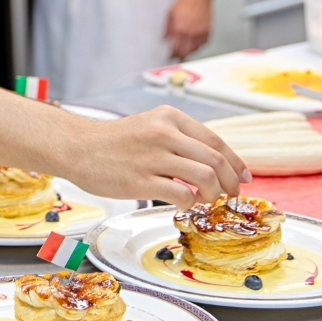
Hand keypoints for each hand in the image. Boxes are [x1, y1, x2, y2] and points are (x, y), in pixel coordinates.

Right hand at [61, 105, 249, 207]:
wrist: (77, 147)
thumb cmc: (113, 142)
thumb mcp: (148, 126)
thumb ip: (179, 139)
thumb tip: (214, 163)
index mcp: (168, 117)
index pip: (215, 141)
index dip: (235, 163)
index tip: (244, 177)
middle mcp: (162, 133)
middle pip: (215, 160)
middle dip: (231, 182)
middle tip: (231, 194)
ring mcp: (152, 157)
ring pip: (205, 178)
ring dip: (213, 194)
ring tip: (206, 199)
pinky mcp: (141, 180)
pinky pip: (182, 195)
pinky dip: (191, 203)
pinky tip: (184, 202)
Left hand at [166, 0, 211, 59]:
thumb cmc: (184, 3)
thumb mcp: (170, 14)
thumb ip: (167, 28)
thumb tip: (164, 39)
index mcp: (178, 29)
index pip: (175, 48)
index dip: (172, 55)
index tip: (170, 57)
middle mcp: (189, 33)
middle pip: (185, 52)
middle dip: (180, 56)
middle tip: (177, 58)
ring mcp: (200, 33)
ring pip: (195, 49)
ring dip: (190, 52)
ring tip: (185, 53)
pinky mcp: (207, 31)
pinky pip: (203, 44)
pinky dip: (199, 46)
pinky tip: (195, 46)